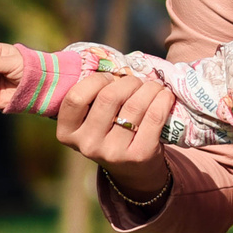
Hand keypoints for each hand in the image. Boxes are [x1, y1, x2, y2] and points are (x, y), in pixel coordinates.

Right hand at [55, 65, 177, 201]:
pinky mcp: (139, 155)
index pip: (75, 97)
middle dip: (128, 81)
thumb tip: (112, 62)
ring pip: (134, 105)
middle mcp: (87, 145)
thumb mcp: (91, 120)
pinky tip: (165, 95)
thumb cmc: (110, 132)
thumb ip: (92, 97)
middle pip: (109, 97)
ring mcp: (113, 153)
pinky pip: (154, 116)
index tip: (110, 78)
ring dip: (148, 88)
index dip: (96, 80)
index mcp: (67, 133)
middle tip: (137, 81)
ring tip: (154, 86)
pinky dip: (163, 99)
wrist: (133, 170)